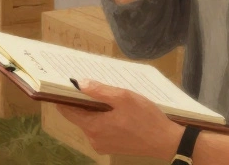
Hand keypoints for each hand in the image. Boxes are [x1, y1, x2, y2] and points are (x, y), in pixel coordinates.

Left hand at [57, 80, 182, 159]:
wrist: (167, 141)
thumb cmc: (146, 118)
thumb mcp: (123, 98)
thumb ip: (99, 91)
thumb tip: (79, 83)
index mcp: (93, 127)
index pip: (67, 111)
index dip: (63, 96)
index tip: (62, 83)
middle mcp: (93, 139)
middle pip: (78, 116)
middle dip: (81, 100)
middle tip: (86, 83)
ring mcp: (102, 144)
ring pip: (89, 121)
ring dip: (94, 108)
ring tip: (104, 94)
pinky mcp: (111, 146)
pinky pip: (100, 128)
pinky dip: (102, 117)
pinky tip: (113, 108)